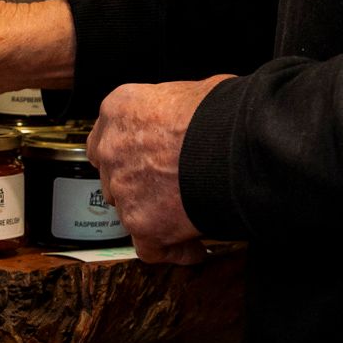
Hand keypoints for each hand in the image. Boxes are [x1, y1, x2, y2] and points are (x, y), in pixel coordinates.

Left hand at [88, 75, 232, 264]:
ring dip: (153, 215)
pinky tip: (194, 249)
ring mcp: (125, 190)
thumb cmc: (221, 112)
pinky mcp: (144, 225)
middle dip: (137, 183)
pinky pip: (151, 248)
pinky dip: (174, 250)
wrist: (236, 143)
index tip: (141, 158)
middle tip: (166, 186)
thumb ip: (174, 108)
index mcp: (120, 110)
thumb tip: (192, 116)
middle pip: (115, 176)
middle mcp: (113, 150)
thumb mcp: (191, 91)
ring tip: (185, 217)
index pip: (106, 137)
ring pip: (129, 211)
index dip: (126, 152)